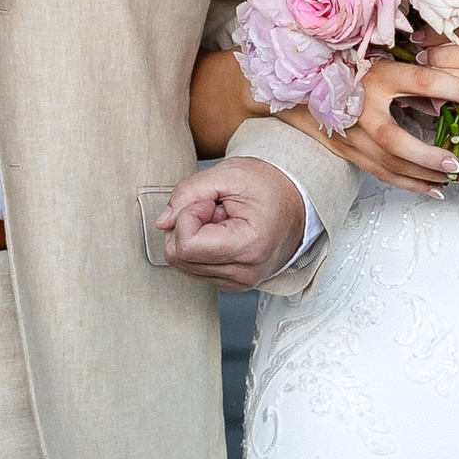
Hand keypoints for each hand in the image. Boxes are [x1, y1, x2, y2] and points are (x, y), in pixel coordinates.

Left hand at [159, 158, 308, 289]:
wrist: (295, 201)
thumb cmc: (267, 185)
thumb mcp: (227, 174)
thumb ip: (188, 193)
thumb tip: (163, 222)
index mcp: (249, 246)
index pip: (187, 246)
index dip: (187, 217)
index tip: (208, 202)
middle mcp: (245, 272)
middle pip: (180, 257)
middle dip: (187, 226)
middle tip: (214, 209)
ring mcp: (239, 282)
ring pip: (183, 264)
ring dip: (193, 237)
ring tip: (221, 220)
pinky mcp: (232, 284)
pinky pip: (194, 268)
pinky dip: (200, 248)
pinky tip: (222, 233)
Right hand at [288, 59, 458, 194]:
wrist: (301, 87)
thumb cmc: (350, 69)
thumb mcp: (385, 64)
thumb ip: (416, 79)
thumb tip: (449, 99)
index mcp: (377, 78)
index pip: (424, 81)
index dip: (458, 88)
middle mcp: (362, 109)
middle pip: (397, 142)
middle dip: (430, 157)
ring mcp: (352, 135)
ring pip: (390, 166)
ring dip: (425, 176)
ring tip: (455, 179)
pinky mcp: (350, 153)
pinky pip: (383, 174)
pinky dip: (411, 185)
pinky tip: (435, 190)